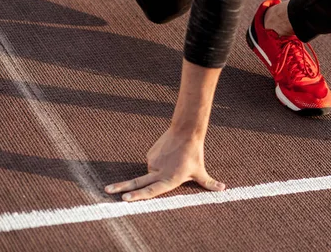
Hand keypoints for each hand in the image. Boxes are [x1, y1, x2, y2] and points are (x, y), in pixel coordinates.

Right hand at [105, 127, 224, 200]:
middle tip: (106, 190)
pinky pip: (152, 162)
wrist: (186, 131)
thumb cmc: (194, 154)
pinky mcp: (150, 154)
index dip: (138, 196)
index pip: (151, 190)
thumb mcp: (201, 171)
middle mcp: (158, 172)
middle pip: (137, 182)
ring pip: (152, 171)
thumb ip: (209, 183)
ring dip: (160, 169)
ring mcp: (152, 162)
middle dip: (121, 188)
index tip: (124, 198)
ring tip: (175, 160)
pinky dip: (159, 162)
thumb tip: (224, 189)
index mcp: (169, 179)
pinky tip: (168, 155)